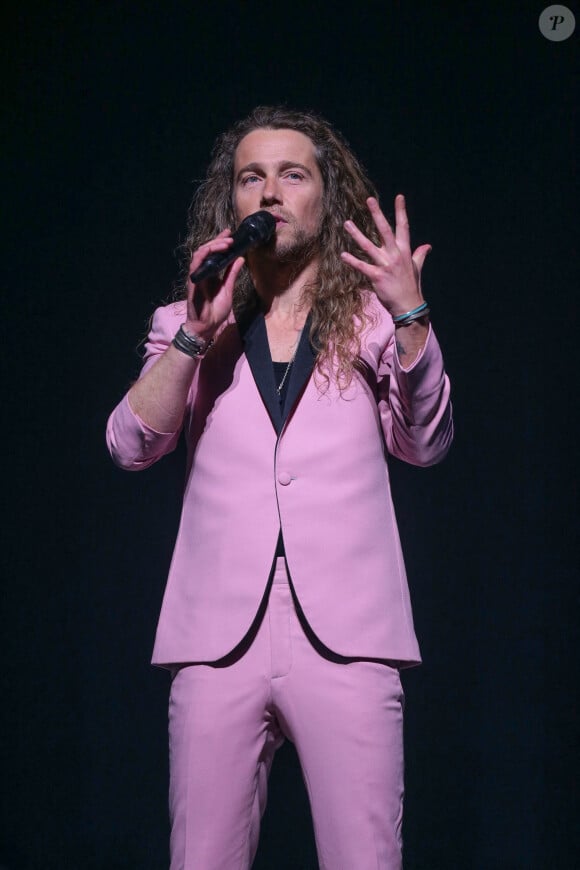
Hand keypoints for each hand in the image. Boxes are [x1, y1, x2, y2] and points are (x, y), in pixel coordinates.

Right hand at [184, 230, 244, 339]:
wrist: (206, 326)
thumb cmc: (215, 311)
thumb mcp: (228, 289)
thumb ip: (232, 274)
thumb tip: (240, 259)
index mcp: (211, 274)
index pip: (215, 253)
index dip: (221, 242)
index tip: (231, 234)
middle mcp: (203, 272)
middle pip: (207, 250)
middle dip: (218, 240)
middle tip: (230, 235)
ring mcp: (196, 276)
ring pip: (200, 253)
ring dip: (212, 245)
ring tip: (226, 242)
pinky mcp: (192, 281)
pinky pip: (195, 264)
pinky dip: (204, 255)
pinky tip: (212, 250)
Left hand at [341, 195, 430, 316]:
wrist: (408, 306)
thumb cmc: (411, 286)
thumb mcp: (416, 268)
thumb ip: (420, 255)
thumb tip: (427, 246)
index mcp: (405, 251)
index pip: (404, 227)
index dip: (401, 211)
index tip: (399, 197)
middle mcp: (395, 255)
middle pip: (385, 230)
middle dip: (377, 214)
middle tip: (369, 200)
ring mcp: (386, 265)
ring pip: (369, 246)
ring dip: (357, 234)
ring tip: (347, 223)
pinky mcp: (377, 277)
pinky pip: (362, 267)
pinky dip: (352, 261)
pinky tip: (343, 255)